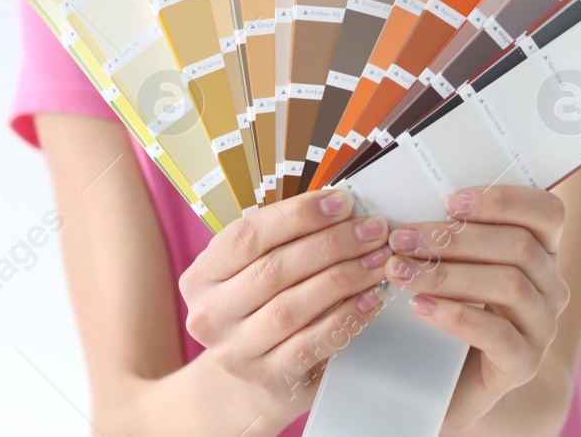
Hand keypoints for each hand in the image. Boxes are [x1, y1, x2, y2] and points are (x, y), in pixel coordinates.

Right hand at [179, 188, 391, 417]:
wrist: (255, 377)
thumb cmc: (262, 307)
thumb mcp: (257, 269)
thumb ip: (289, 238)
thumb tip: (341, 207)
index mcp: (202, 276)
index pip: (249, 235)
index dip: (298, 215)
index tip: (342, 203)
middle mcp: (210, 314)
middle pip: (274, 269)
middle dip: (332, 244)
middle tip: (372, 230)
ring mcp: (235, 350)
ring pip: (292, 307)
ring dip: (343, 278)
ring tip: (377, 261)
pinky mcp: (268, 378)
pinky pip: (311, 344)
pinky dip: (345, 318)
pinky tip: (369, 300)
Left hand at [383, 185, 569, 429]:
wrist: (451, 382)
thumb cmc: (449, 308)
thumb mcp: (456, 262)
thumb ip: (450, 230)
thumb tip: (410, 194)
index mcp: (543, 252)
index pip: (548, 212)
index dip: (504, 201)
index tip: (451, 201)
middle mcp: (552, 287)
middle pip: (519, 247)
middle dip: (455, 237)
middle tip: (402, 238)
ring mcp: (543, 327)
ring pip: (509, 286)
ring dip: (448, 273)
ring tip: (401, 271)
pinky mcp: (524, 363)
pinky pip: (498, 334)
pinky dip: (455, 316)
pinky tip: (420, 307)